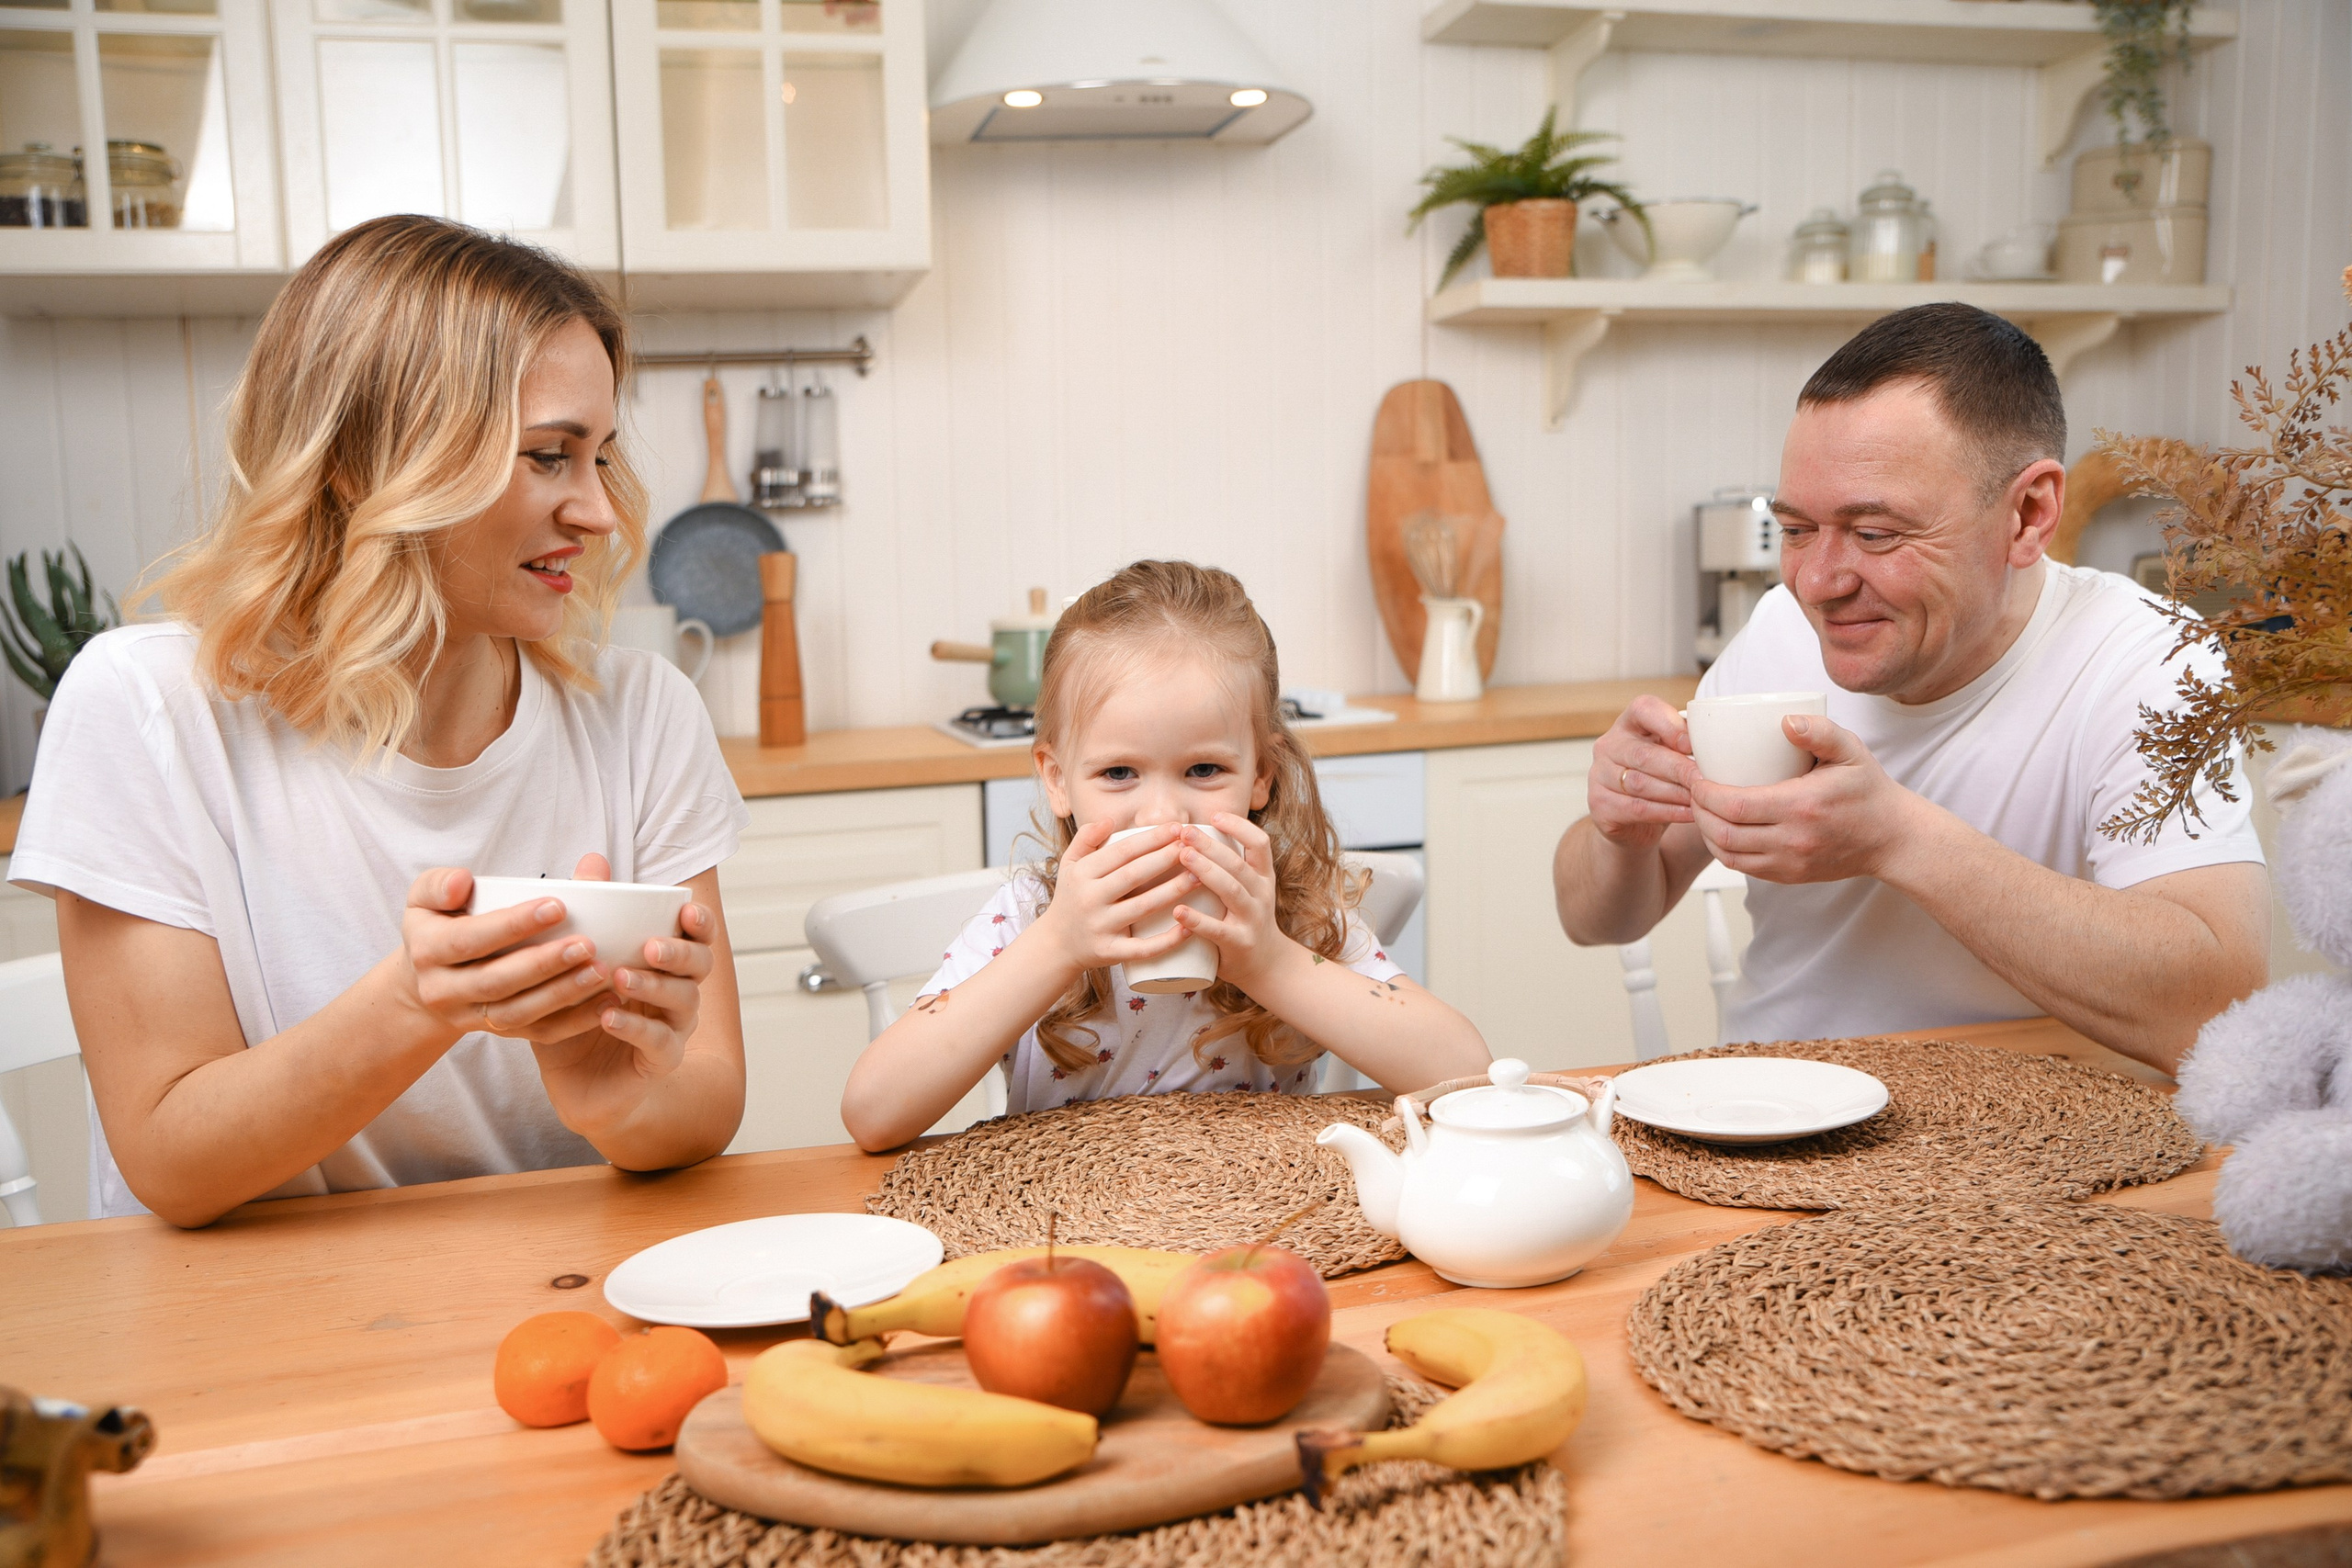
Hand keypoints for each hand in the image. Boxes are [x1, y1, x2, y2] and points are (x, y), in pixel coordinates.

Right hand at [397, 865, 613, 1045]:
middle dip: (544, 964)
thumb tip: (463, 882)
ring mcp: (471, 1017)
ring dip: (562, 994)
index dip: (513, 925)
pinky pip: (538, 1033)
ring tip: (600, 971)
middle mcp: (444, 990)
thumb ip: (440, 883)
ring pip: (518, 1013)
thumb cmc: (439, 925)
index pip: (470, 940)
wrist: (426, 980)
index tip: (558, 907)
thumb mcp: (426, 897)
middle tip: (588, 944)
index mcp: (428, 951)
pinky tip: (606, 1002)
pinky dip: (574, 1022)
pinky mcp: (498, 1032)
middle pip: (496, 981)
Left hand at [532, 853, 720, 1138]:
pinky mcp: (657, 1062)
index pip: (697, 938)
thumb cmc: (580, 1016)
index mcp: (666, 966)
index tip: (685, 911)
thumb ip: (588, 915)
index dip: (699, 924)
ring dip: (654, 986)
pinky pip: (657, 1042)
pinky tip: (609, 1015)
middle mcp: (678, 994)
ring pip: (684, 1003)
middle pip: (701, 967)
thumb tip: (592, 860)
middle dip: (679, 953)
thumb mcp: (573, 964)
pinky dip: (635, 1026)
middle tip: (650, 946)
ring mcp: (673, 1029)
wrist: (577, 1083)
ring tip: (620, 977)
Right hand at [1031, 823, 1197, 974]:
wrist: (1056, 943)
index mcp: (1082, 874)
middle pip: (1134, 875)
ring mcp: (1100, 927)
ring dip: (1173, 891)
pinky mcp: (1110, 952)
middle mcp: (1089, 899)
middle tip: (1194, 847)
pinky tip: (1189, 927)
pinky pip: (1143, 948)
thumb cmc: (1071, 897)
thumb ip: (1086, 837)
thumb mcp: (1070, 863)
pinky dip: (1167, 940)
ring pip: (1143, 907)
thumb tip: (1110, 820)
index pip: (1122, 851)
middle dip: (1166, 858)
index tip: (1177, 828)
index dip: (1152, 838)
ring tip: (1198, 876)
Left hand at [1171, 813, 1285, 991]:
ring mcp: (1252, 919)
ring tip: (1182, 856)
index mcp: (1263, 877)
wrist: (1266, 964)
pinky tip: (1178, 911)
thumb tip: (1193, 835)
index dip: (1239, 827)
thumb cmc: (1246, 919)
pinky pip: (1218, 930)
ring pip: (1231, 890)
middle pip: (1238, 864)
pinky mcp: (1239, 944)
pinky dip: (1197, 920)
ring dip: (1206, 871)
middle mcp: (1261, 894)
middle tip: (1184, 832)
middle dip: (1211, 846)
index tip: (1214, 816)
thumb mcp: (1249, 889)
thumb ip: (1229, 866)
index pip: (1260, 843)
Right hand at [1591, 696, 1696, 848]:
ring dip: (1675, 792)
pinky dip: (1667, 812)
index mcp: (1629, 724)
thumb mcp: (1671, 755)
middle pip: (1643, 754)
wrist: (1631, 823)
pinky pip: (1637, 808)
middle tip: (1705, 780)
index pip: (1643, 709)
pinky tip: (1689, 813)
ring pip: (1640, 783)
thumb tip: (1718, 744)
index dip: (1667, 724)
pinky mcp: (1600, 805)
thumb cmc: (1659, 781)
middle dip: (1679, 768)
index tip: (1690, 744)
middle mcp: (1609, 746)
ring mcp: (1599, 776)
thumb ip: (1686, 744)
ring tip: (1701, 799)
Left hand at [1689, 715, 1925, 883]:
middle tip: (1693, 790)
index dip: (1705, 793)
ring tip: (1702, 808)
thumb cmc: (1869, 792)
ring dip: (1706, 832)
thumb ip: (1820, 731)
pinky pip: (1743, 867)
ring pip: (1728, 855)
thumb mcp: (1852, 751)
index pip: (1735, 805)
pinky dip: (1724, 850)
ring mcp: (1790, 863)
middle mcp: (1793, 840)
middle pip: (1724, 832)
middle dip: (1698, 811)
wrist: (1892, 838)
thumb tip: (1785, 720)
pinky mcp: (1789, 875)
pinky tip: (1720, 829)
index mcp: (1802, 807)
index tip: (1696, 776)